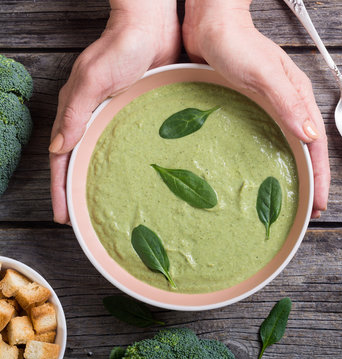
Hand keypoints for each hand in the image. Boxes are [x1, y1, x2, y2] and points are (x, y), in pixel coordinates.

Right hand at [49, 0, 180, 223]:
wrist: (152, 27)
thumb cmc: (121, 47)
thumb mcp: (93, 80)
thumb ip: (75, 113)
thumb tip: (59, 148)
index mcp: (76, 110)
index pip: (61, 158)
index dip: (60, 188)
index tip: (62, 216)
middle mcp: (93, 117)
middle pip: (80, 161)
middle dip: (78, 191)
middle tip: (83, 218)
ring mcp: (116, 116)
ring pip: (103, 155)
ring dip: (102, 179)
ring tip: (108, 204)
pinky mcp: (138, 112)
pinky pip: (129, 144)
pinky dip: (126, 163)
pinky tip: (138, 178)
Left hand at [183, 0, 329, 217]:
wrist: (209, 24)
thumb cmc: (236, 44)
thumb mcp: (264, 74)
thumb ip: (289, 104)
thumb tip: (311, 137)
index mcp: (299, 96)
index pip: (317, 144)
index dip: (321, 175)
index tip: (320, 202)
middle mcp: (288, 104)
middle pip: (308, 148)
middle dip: (312, 179)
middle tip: (309, 209)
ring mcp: (271, 107)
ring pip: (289, 145)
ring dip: (294, 171)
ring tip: (291, 196)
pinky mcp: (252, 107)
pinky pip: (268, 138)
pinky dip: (273, 158)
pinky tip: (263, 170)